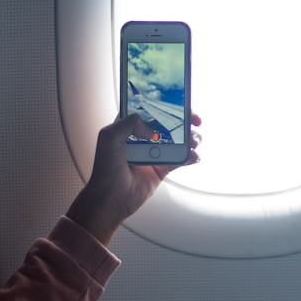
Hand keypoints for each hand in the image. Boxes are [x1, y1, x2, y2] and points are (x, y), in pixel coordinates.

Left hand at [66, 113, 201, 244]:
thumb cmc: (105, 169)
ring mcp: (155, 152)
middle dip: (185, 119)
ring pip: (179, 139)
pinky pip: (181, 158)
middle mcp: (144, 137)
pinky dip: (191, 156)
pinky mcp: (163, 168)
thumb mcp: (109, 137)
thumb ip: (128, 123)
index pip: (151, 108)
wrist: (112, 199)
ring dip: (191, 137)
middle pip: (170, 122)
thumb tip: (151, 127)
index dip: (166, 103)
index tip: (180, 102)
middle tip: (195, 120)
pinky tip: (193, 156)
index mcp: (129, 126)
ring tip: (193, 141)